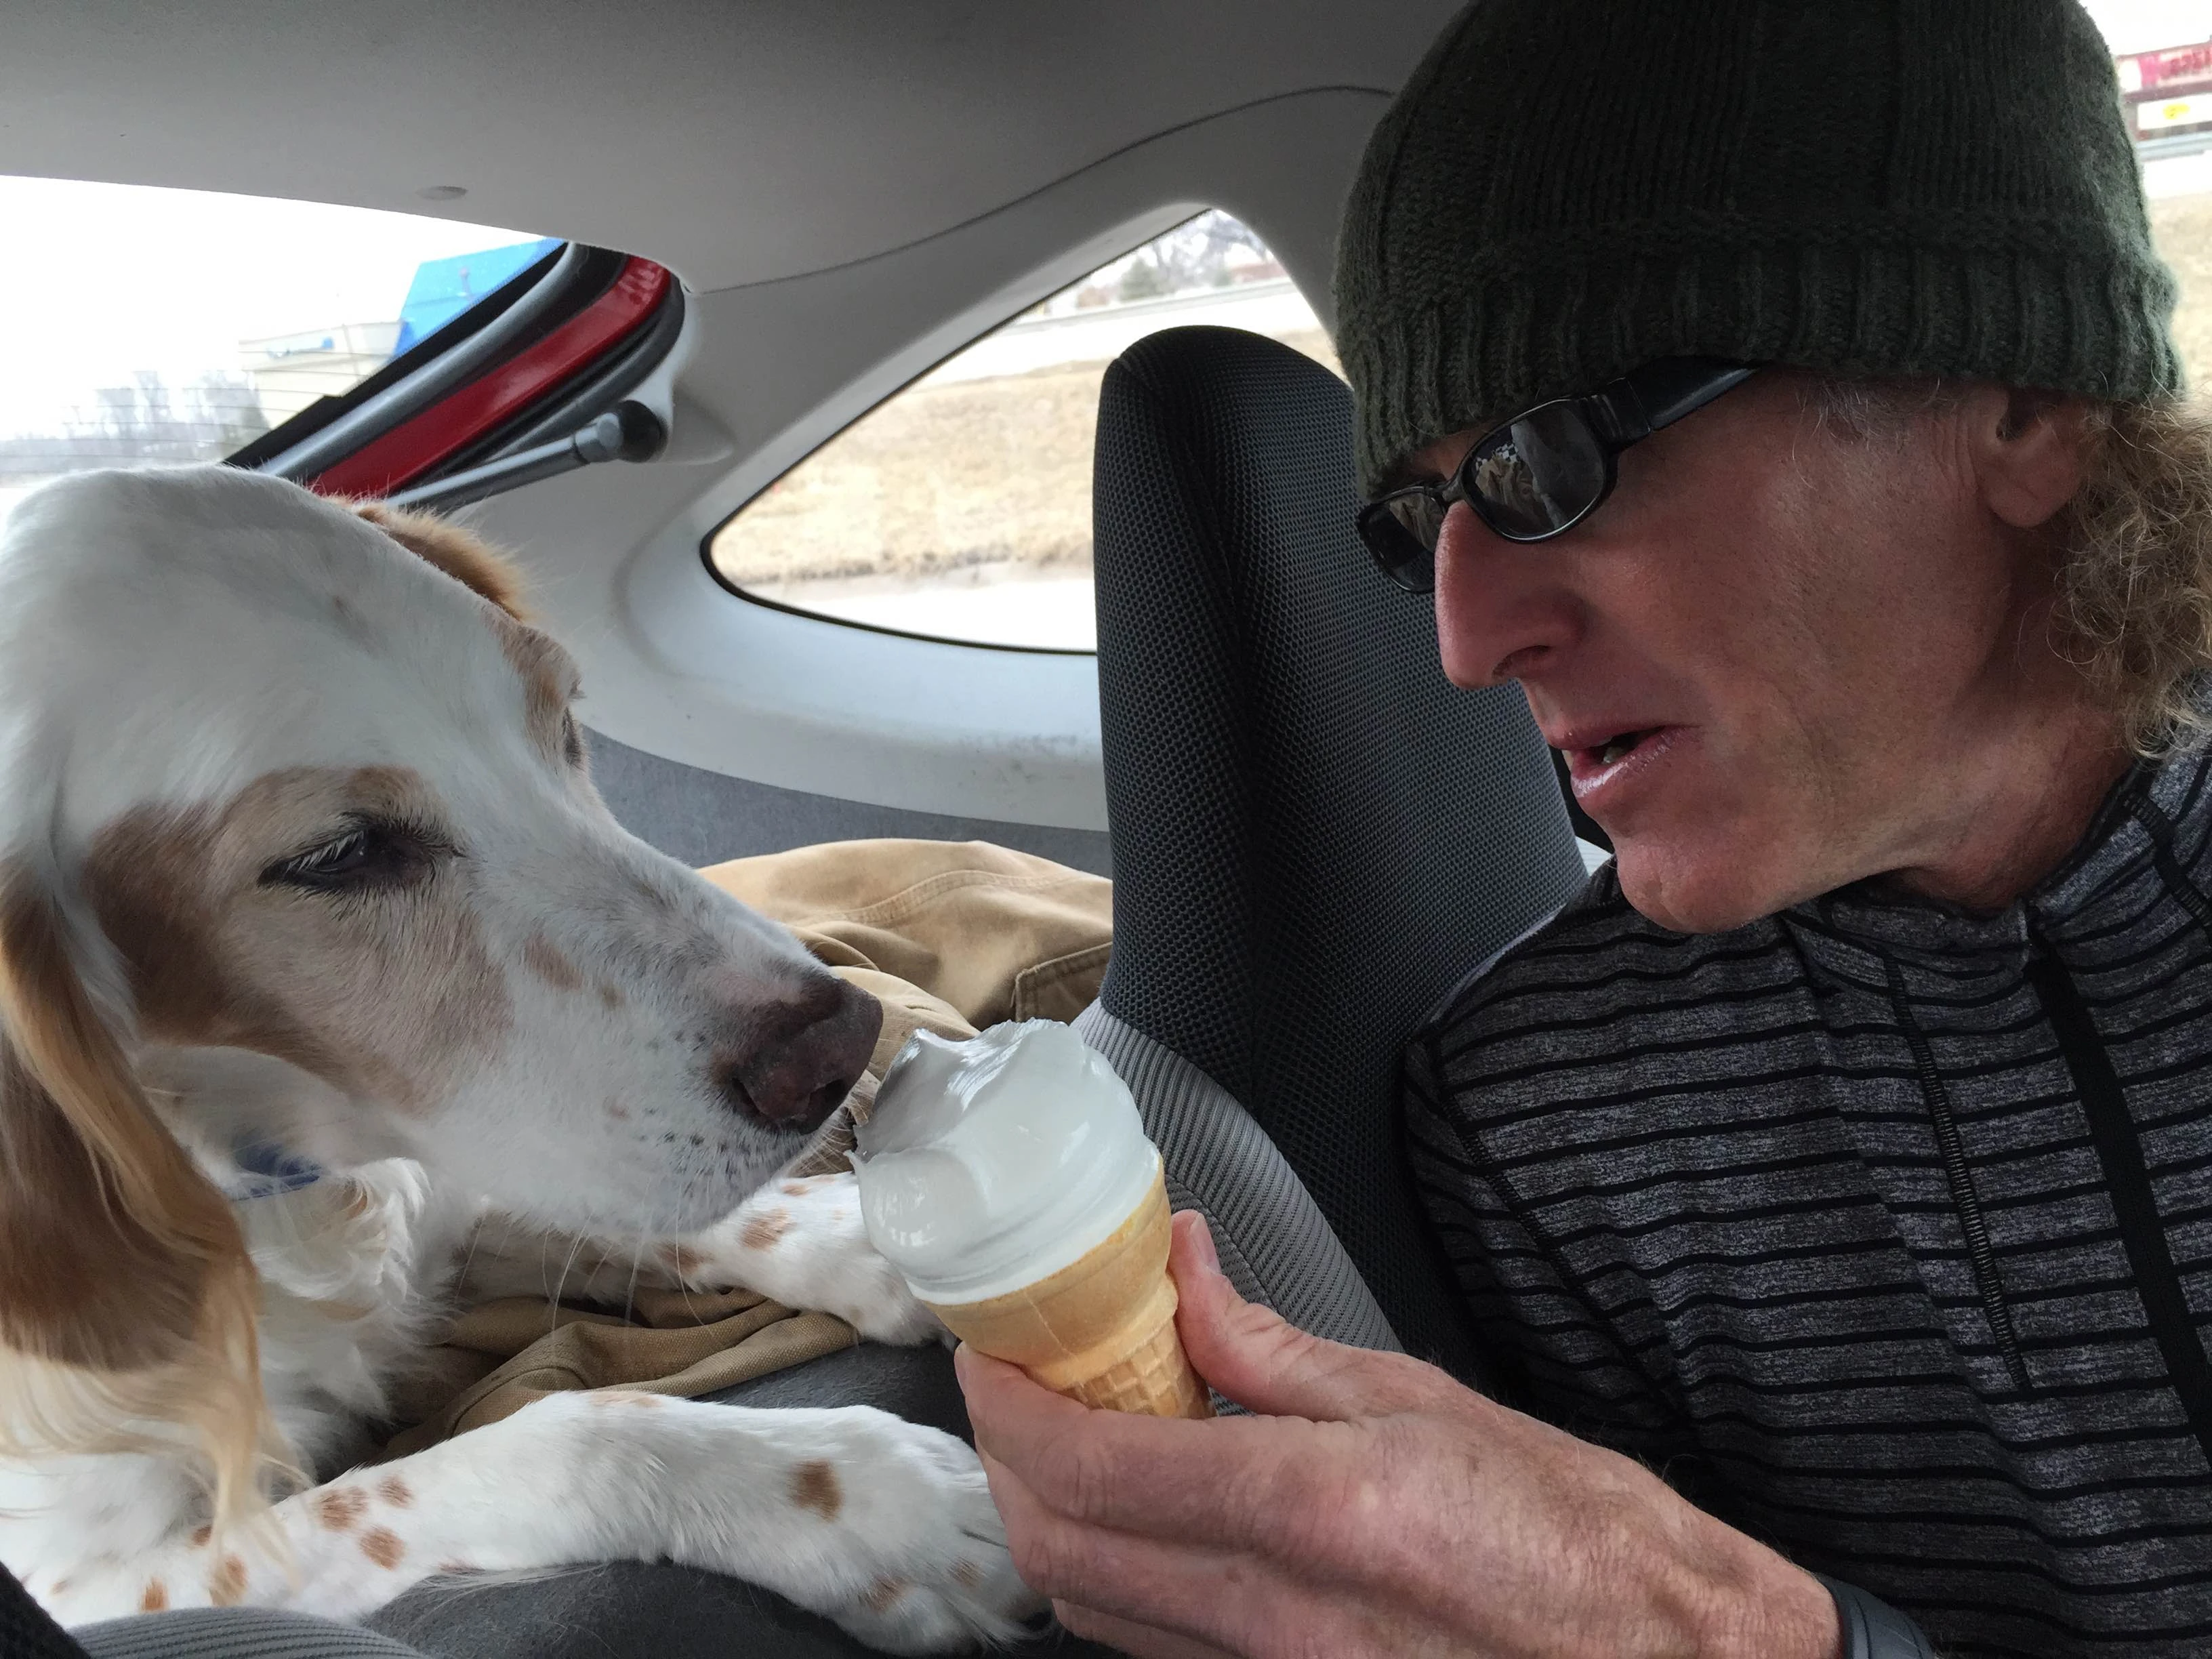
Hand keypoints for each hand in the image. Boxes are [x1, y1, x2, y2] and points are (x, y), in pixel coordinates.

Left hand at [956, 1211, 1841, 1658]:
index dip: (1009, 1404)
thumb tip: (1185, 1276)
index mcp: (1311, 1512)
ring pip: (1090, 1609)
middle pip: (1059, 1549)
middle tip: (1013, 1383)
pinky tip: (1141, 1513)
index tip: (990, 1352)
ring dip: (1050, 1518)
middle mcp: (1273, 1615)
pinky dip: (1112, 1576)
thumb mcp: (1427, 1401)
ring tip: (1067, 1434)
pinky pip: (1152, 1646)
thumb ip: (1276, 1347)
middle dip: (1007, 1460)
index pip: (1090, 1465)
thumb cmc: (1577, 1538)